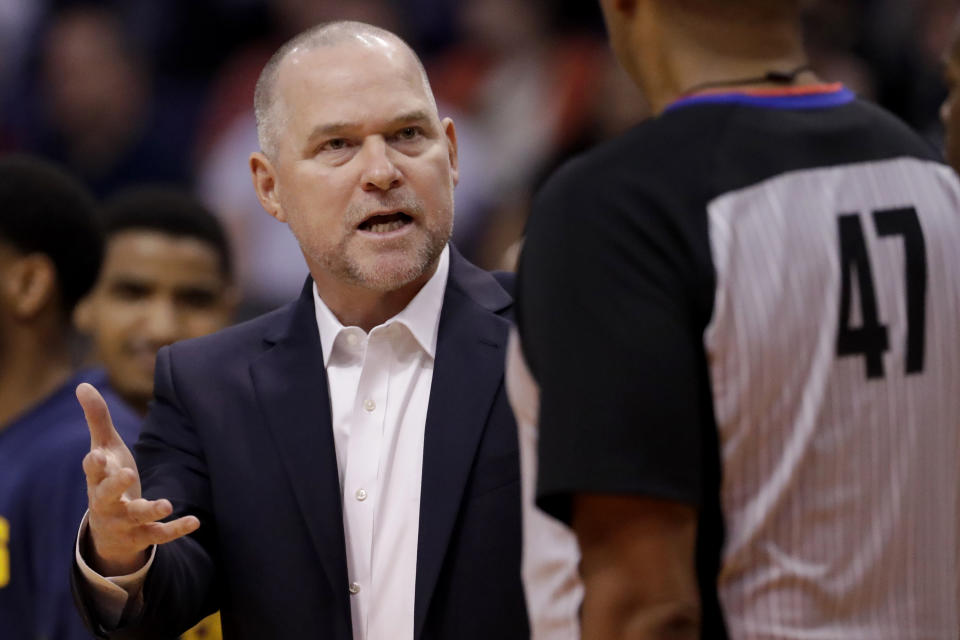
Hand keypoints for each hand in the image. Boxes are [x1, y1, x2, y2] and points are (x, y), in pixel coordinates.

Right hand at [77, 383, 199, 575]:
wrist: (107, 531)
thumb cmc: (108, 478)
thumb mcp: (104, 448)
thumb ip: (97, 418)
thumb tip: (82, 384)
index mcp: (98, 478)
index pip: (92, 470)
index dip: (94, 463)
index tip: (96, 455)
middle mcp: (106, 501)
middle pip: (106, 495)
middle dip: (115, 485)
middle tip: (128, 474)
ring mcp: (124, 521)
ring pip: (135, 517)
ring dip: (150, 510)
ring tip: (166, 504)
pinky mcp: (142, 535)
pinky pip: (159, 535)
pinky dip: (176, 529)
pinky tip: (194, 520)